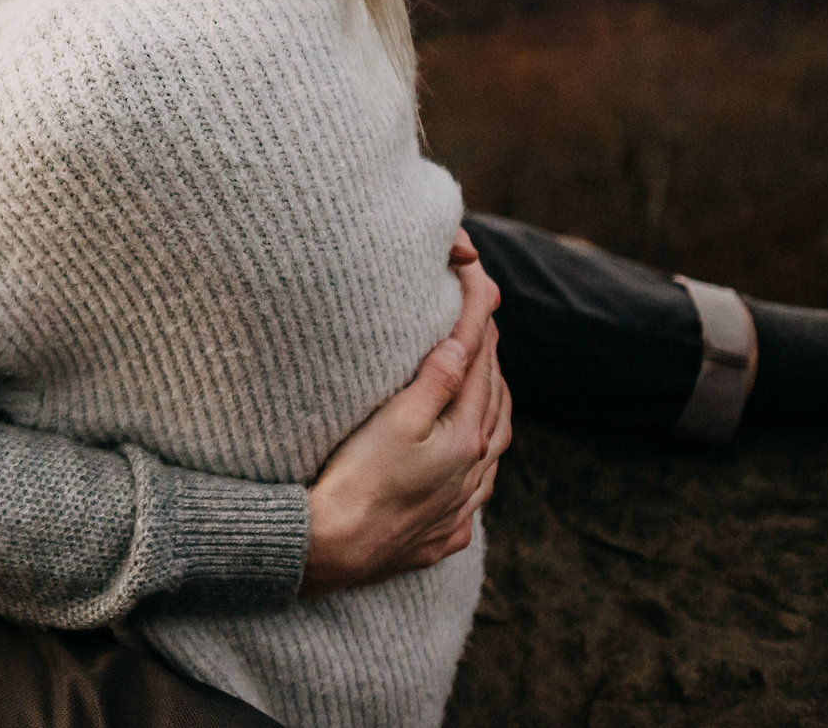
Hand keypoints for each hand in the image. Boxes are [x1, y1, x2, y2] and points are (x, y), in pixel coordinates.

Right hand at [299, 237, 511, 597]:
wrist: (332, 552)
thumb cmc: (358, 481)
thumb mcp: (394, 421)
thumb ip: (435, 381)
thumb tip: (464, 343)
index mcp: (466, 437)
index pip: (479, 360)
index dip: (478, 314)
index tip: (476, 276)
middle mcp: (473, 471)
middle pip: (494, 398)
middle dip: (489, 352)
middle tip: (481, 315)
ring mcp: (461, 504)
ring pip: (495, 442)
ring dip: (493, 402)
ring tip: (487, 376)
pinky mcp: (443, 530)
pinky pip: (480, 485)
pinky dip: (482, 454)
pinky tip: (472, 454)